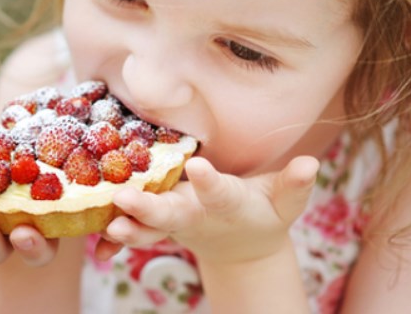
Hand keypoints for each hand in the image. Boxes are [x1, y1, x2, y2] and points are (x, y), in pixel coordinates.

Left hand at [99, 156, 319, 264]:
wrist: (241, 245)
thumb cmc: (263, 209)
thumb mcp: (284, 202)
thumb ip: (294, 185)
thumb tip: (312, 164)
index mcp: (228, 204)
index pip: (220, 192)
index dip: (211, 182)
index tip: (199, 167)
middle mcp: (198, 215)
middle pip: (173, 214)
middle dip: (151, 210)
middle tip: (127, 200)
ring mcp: (174, 224)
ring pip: (149, 227)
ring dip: (129, 228)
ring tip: (109, 227)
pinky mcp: (157, 227)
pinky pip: (134, 234)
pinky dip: (116, 240)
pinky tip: (98, 242)